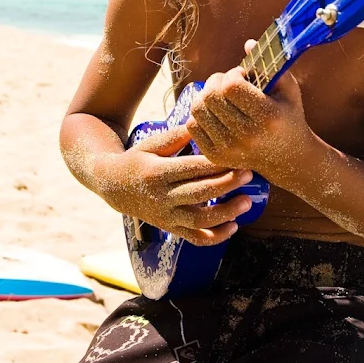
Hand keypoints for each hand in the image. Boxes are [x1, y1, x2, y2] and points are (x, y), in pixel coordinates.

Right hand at [99, 124, 253, 246]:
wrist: (114, 187)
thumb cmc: (138, 159)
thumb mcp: (151, 143)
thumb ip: (176, 136)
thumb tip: (201, 123)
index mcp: (157, 172)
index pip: (191, 168)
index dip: (216, 164)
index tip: (237, 157)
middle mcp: (161, 197)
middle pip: (198, 193)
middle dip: (226, 185)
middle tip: (248, 174)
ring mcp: (166, 216)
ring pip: (199, 221)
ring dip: (225, 213)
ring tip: (246, 203)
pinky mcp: (170, 228)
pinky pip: (194, 238)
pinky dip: (215, 237)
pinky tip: (233, 227)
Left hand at [185, 42, 313, 182]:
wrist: (289, 159)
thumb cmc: (289, 117)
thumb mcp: (288, 89)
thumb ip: (269, 64)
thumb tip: (247, 43)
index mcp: (267, 116)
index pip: (231, 86)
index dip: (233, 74)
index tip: (242, 76)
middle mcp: (247, 135)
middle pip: (211, 96)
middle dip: (216, 82)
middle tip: (228, 83)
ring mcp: (229, 149)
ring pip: (198, 109)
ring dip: (206, 97)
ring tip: (221, 97)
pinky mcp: (216, 156)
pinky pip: (192, 125)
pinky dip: (201, 114)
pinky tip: (216, 114)